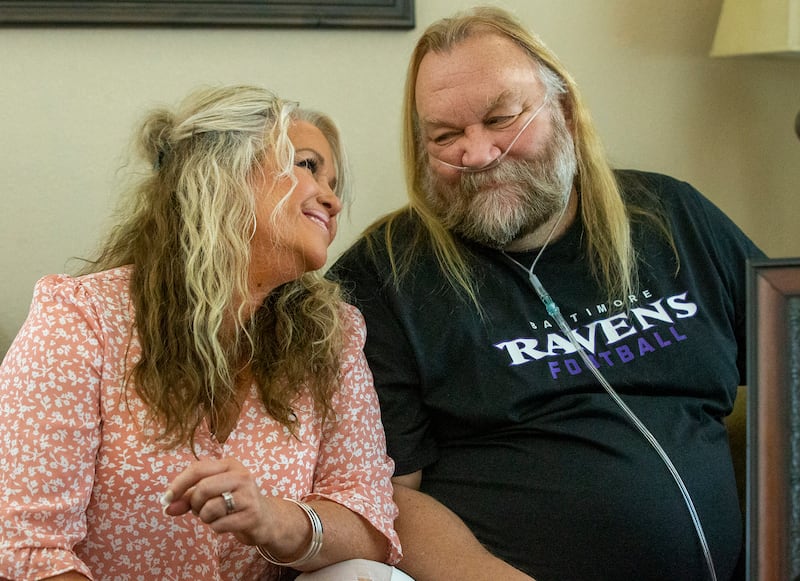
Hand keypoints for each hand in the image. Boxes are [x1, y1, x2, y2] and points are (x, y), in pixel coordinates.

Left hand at [161, 457, 276, 546]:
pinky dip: (216, 528)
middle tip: (199, 510)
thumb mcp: (212, 493)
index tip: (166, 499)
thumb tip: (167, 506)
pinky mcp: (252, 515)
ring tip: (215, 516)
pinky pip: (219, 525)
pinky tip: (226, 524)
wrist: (266, 518)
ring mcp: (249, 495)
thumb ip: (188, 497)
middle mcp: (242, 476)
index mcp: (230, 464)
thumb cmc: (233, 503)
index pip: (198, 469)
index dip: (178, 484)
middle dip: (194, 504)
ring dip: (205, 518)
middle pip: (203, 488)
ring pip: (210, 508)